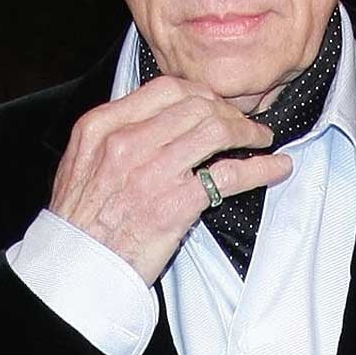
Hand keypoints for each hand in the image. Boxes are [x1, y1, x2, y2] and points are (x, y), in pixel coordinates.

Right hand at [49, 76, 293, 282]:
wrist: (79, 266)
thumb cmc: (80, 221)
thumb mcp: (82, 162)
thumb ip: (115, 134)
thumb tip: (155, 119)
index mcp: (102, 126)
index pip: (165, 88)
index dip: (199, 93)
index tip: (213, 103)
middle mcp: (127, 142)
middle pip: (196, 105)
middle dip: (228, 111)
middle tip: (241, 123)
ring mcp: (154, 171)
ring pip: (218, 130)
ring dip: (249, 132)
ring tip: (262, 139)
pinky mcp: (178, 202)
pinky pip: (231, 174)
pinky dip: (262, 167)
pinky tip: (276, 167)